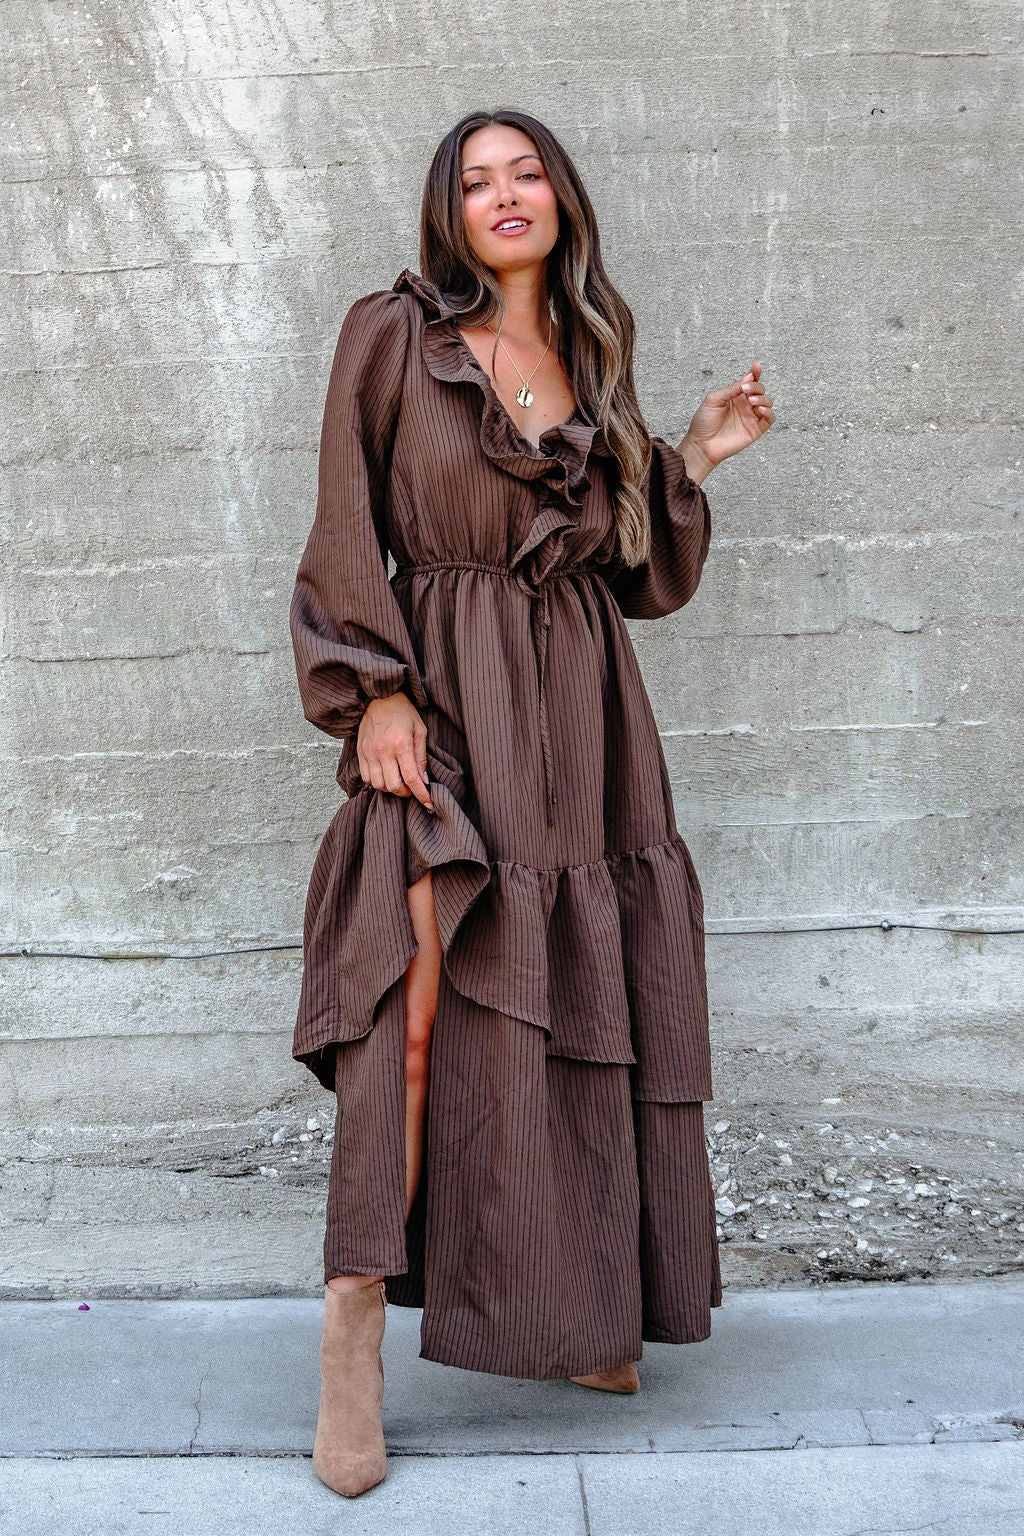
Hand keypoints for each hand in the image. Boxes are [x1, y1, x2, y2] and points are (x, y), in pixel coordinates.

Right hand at [357, 690, 435, 812]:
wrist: (379, 697)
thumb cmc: (403, 712)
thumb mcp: (419, 730)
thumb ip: (421, 756)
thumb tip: (424, 780)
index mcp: (401, 744)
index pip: (411, 778)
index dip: (421, 794)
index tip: (428, 803)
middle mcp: (383, 751)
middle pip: (393, 786)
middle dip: (405, 793)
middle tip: (412, 788)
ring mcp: (369, 752)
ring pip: (378, 785)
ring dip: (390, 788)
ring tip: (398, 781)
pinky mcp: (360, 752)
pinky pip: (366, 777)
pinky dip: (376, 782)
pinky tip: (385, 775)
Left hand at [681, 361, 774, 472]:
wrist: (701, 444)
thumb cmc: (704, 423)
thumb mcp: (714, 399)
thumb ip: (731, 389)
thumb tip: (748, 379)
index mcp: (735, 396)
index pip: (750, 381)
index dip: (755, 373)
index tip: (756, 366)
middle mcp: (745, 405)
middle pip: (760, 390)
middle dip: (756, 386)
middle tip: (746, 390)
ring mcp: (751, 417)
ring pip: (767, 402)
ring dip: (763, 398)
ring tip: (752, 401)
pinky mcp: (755, 430)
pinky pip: (769, 418)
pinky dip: (768, 412)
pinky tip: (759, 410)